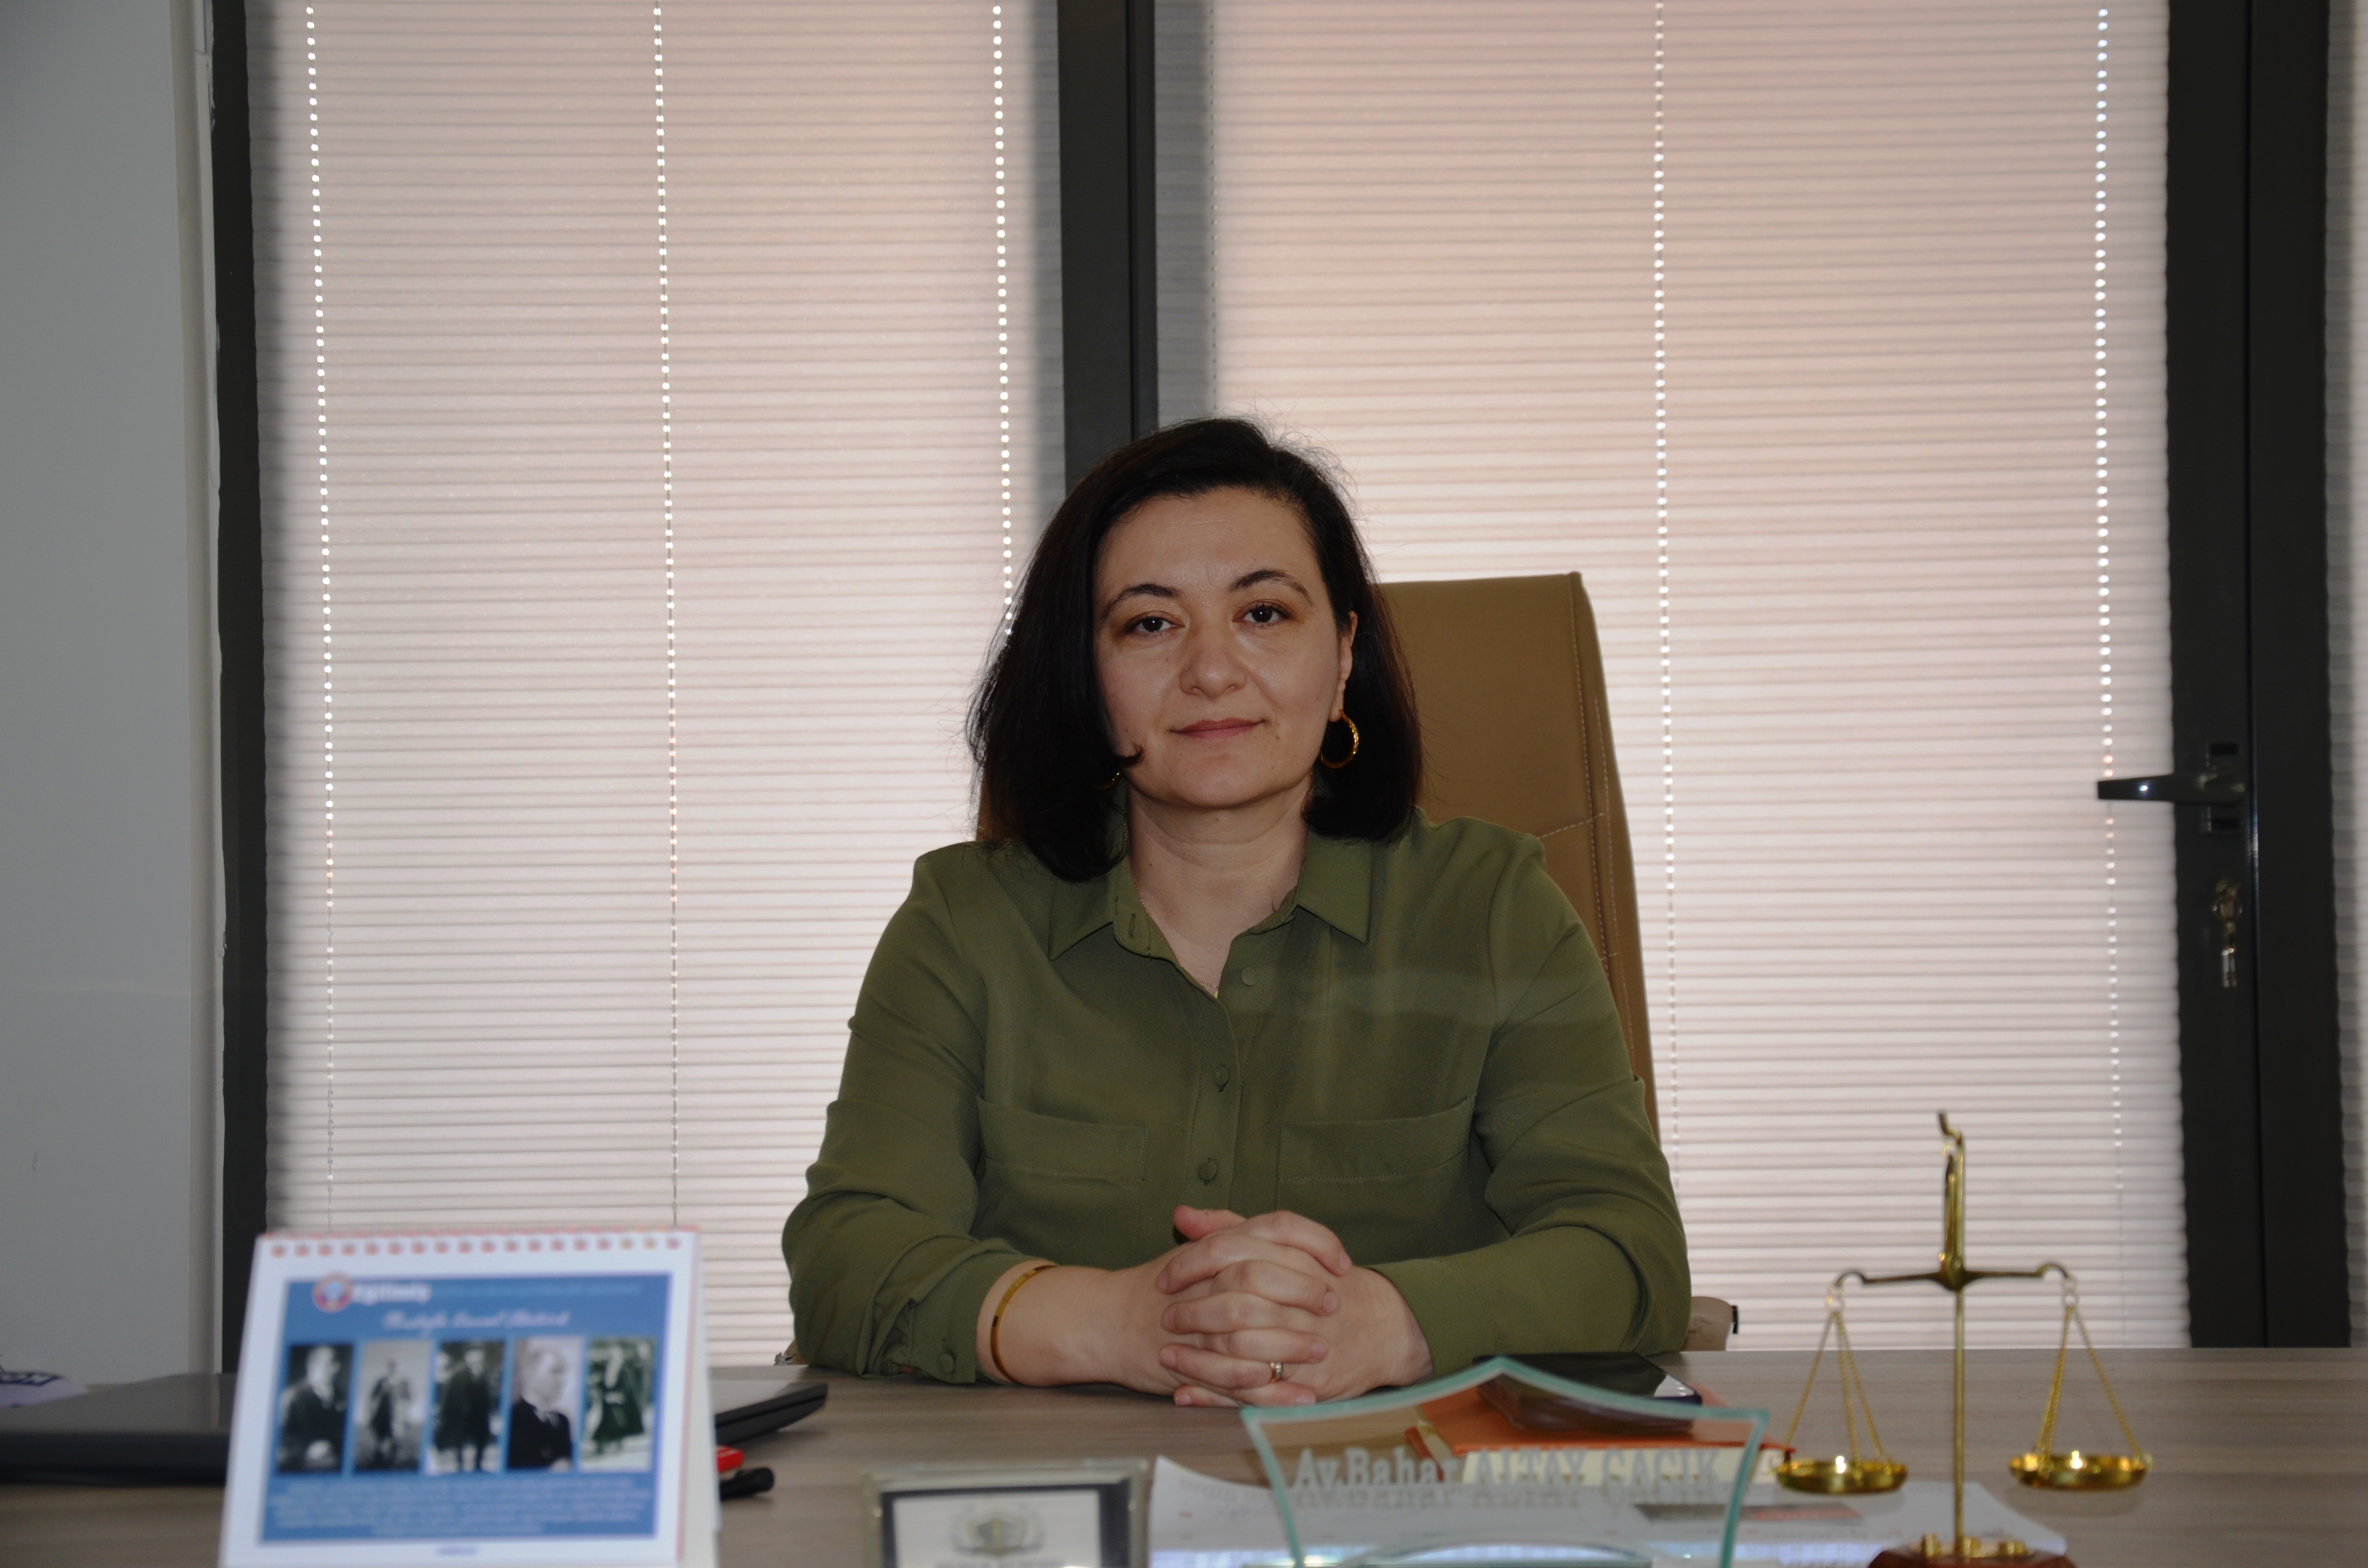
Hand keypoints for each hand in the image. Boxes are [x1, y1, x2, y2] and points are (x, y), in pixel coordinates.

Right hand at [975, 1237, 1333, 1397]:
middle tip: (1333, 1305)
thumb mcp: (1198, 1252)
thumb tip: (1289, 1234)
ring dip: (1292, 1344)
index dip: (1314, 1242)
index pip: (1274, 1229)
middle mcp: (1206, 1279)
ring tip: (1322, 1352)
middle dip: (1305, 1293)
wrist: (1103, 1320)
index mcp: (1215, 1247)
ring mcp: (1197, 1323)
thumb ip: (1237, 1234)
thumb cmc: (1157, 1285)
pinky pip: (1236, 1380)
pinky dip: (1272, 1391)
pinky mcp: (1190, 1364)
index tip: (1341, 1261)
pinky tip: (1302, 1396)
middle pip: (1264, 1278)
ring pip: (1252, 1331)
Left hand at [1156, 1208, 1432, 1406]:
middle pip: (1236, 1299)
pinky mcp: (1309, 1380)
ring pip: (1242, 1348)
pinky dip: (1215, 1394)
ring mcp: (1306, 1338)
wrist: (1384, 1325)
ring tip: (1168, 1354)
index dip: (1191, 1264)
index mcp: (1293, 1255)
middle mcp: (1300, 1295)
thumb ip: (1231, 1228)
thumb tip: (1181, 1215)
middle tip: (1166, 1318)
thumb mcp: (1284, 1246)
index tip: (1166, 1278)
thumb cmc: (1323, 1283)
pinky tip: (1185, 1392)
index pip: (1232, 1250)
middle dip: (1194, 1311)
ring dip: (1197, 1355)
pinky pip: (1256, 1391)